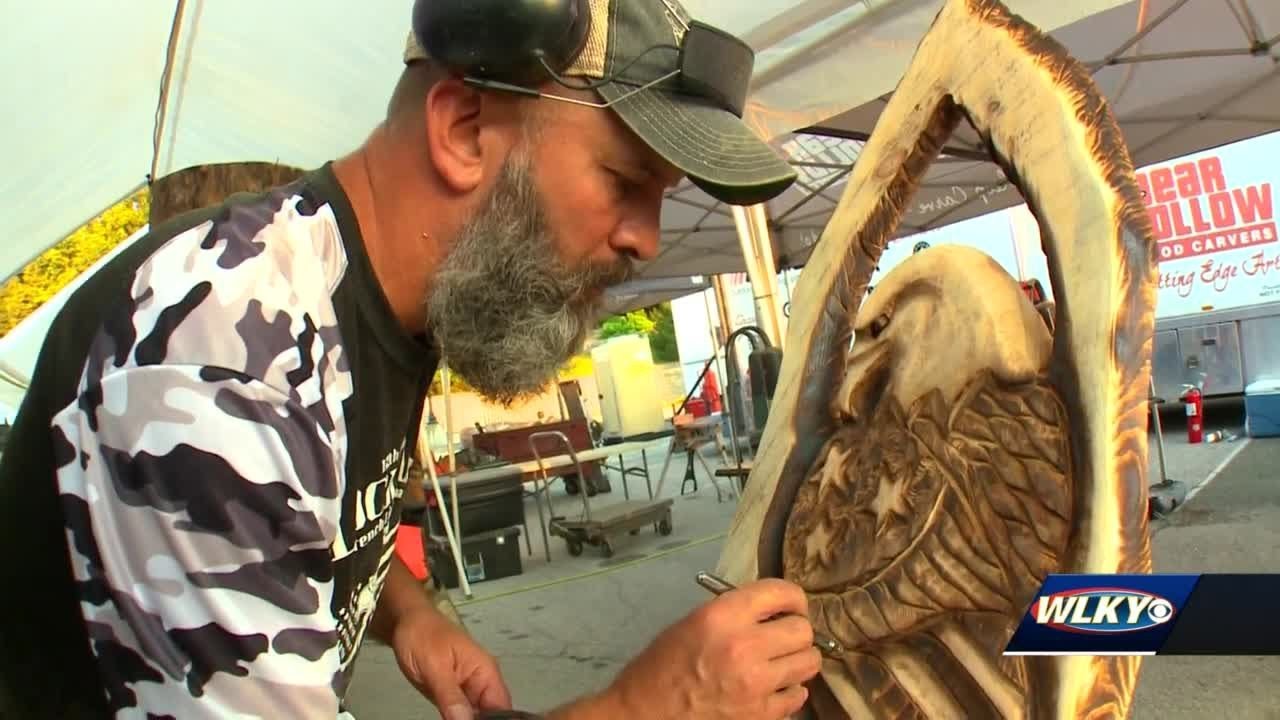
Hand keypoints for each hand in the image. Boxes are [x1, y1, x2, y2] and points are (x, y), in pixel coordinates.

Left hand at [390, 607, 511, 719]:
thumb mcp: (435, 666)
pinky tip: (448, 719)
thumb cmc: (423, 637)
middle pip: (491, 714)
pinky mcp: (453, 695)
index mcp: (485, 672)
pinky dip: (457, 719)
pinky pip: (461, 714)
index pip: (502, 706)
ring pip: (475, 716)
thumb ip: (451, 695)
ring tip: (449, 717)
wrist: (405, 623)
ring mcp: (467, 690)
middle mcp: (481, 683)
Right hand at [604, 577, 821, 719]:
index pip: (781, 592)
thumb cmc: (664, 664)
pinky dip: (790, 690)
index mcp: (723, 616)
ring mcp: (756, 684)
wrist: (646, 712)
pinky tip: (772, 687)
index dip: (793, 597)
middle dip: (796, 630)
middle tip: (783, 636)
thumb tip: (773, 609)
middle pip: (802, 630)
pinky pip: (798, 696)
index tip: (791, 606)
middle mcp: (744, 646)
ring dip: (797, 659)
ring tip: (780, 662)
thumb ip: (736, 611)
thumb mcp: (695, 621)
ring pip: (809, 662)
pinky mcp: (761, 715)